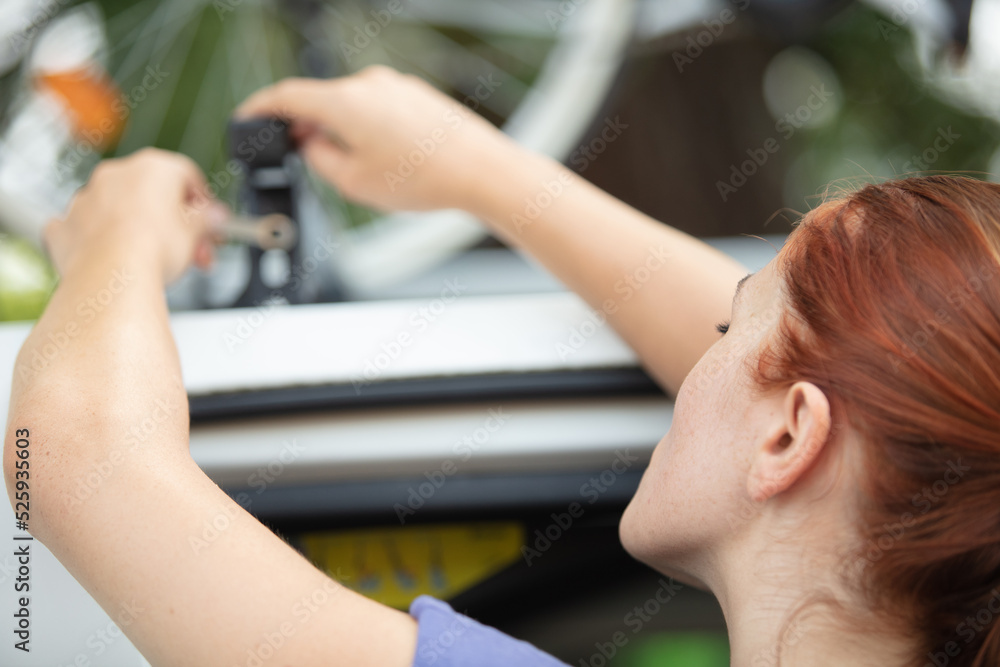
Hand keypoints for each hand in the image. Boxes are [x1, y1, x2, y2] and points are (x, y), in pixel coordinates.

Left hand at [45, 148, 224, 282]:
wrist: (112, 275)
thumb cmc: (155, 248)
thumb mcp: (198, 231)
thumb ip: (208, 218)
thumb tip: (214, 215)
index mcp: (153, 167)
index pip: (187, 177)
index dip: (203, 203)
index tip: (209, 223)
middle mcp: (118, 175)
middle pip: (154, 195)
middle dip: (177, 224)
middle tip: (193, 251)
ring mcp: (88, 197)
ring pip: (121, 210)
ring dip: (141, 230)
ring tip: (159, 262)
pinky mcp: (68, 224)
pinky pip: (87, 228)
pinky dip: (100, 240)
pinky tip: (112, 256)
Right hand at [235, 66, 515, 212]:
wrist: (481, 171)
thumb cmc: (424, 179)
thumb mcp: (354, 182)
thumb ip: (319, 159)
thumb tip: (310, 143)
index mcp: (344, 101)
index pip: (286, 95)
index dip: (259, 108)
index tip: (247, 118)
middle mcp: (368, 84)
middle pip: (320, 99)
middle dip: (306, 126)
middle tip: (300, 155)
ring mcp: (396, 85)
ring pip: (351, 105)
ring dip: (341, 129)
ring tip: (358, 167)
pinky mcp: (417, 94)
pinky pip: (378, 107)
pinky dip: (368, 126)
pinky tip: (385, 158)